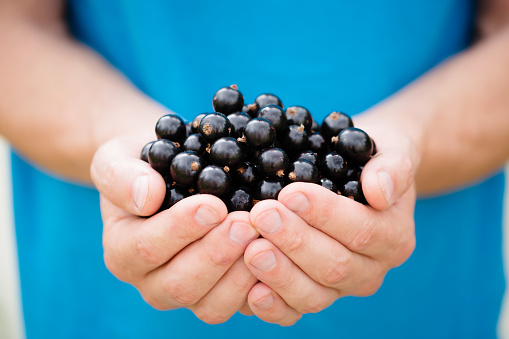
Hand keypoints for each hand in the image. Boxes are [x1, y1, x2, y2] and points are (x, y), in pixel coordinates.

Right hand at [91, 135, 259, 323]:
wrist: (169, 176)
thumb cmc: (144, 167)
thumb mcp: (118, 159)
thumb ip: (122, 177)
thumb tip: (147, 197)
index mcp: (123, 252)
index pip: (147, 249)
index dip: (181, 230)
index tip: (213, 205)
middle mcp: (152, 282)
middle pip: (181, 285)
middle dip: (217, 254)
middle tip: (246, 223)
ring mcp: (188, 294)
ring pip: (211, 305)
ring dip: (240, 275)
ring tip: (263, 238)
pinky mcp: (218, 296)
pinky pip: (238, 306)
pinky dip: (260, 289)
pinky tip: (277, 258)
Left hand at [242, 124, 417, 324]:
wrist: (360, 180)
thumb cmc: (368, 160)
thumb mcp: (390, 150)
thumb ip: (392, 168)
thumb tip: (379, 192)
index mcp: (393, 236)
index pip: (362, 231)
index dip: (325, 215)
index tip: (291, 192)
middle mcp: (371, 269)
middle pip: (335, 266)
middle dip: (295, 241)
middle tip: (262, 215)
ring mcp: (341, 288)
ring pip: (314, 295)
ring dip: (281, 274)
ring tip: (252, 249)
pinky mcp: (314, 296)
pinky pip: (295, 311)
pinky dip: (274, 306)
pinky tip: (252, 291)